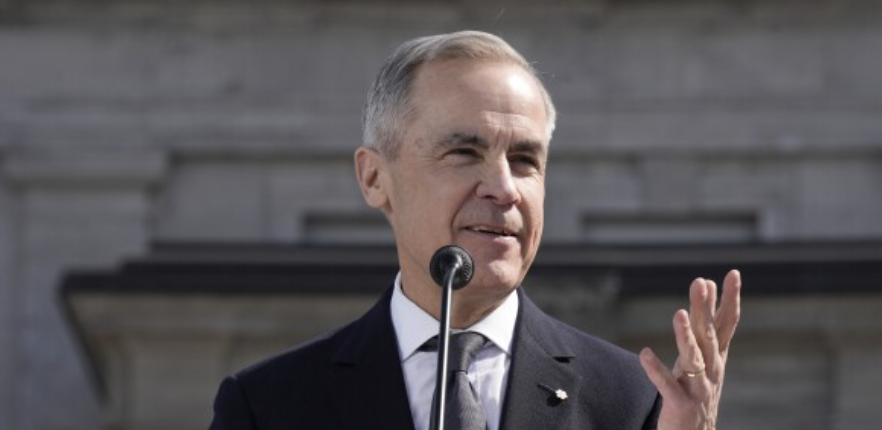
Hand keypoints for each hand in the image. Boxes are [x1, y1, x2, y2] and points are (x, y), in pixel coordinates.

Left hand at [639, 270, 741, 429]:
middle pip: (709, 335)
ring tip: (679, 314)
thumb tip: (706, 286)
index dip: (731, 299)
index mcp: (717, 358)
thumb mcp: (704, 359)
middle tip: (700, 282)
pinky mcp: (681, 404)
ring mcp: (698, 388)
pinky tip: (644, 354)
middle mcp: (712, 371)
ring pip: (693, 358)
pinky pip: (667, 385)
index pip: (728, 324)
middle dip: (705, 309)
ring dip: (685, 336)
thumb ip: (704, 327)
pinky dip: (656, 370)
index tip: (732, 273)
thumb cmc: (696, 392)